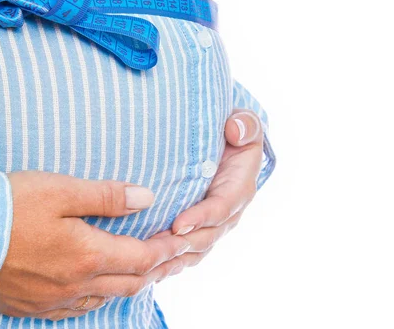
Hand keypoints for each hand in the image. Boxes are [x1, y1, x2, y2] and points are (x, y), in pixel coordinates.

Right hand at [0, 171, 190, 320]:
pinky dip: (97, 297)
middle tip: (168, 256)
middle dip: (154, 269)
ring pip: (105, 299)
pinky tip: (95, 288)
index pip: (141, 257)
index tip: (180, 239)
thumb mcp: (61, 190)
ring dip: (127, 284)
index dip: (165, 248)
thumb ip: (107, 196)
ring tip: (138, 270)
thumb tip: (146, 199)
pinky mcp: (32, 306)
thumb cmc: (8, 207)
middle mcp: (76, 285)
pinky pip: (76, 309)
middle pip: (129, 283)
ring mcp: (53, 300)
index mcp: (87, 255)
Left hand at [151, 109, 263, 279]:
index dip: (202, 218)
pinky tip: (148, 270)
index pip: (222, 208)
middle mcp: (228, 212)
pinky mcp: (198, 230)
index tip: (178, 224)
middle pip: (206, 236)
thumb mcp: (243, 122)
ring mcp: (213, 225)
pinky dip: (169, 263)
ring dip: (173, 259)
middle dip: (181, 245)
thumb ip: (245, 124)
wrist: (223, 143)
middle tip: (154, 249)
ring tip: (148, 263)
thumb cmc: (231, 130)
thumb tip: (236, 130)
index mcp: (239, 187)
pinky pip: (185, 253)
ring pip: (195, 250)